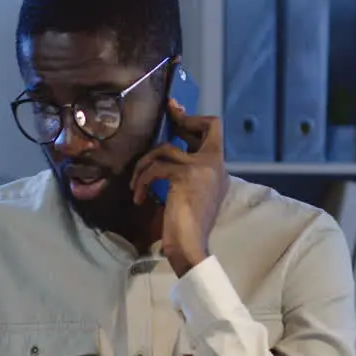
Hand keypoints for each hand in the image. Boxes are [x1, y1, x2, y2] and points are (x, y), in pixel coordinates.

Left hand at [131, 98, 228, 276]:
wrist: (190, 246)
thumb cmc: (186, 226)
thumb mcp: (189, 193)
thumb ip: (187, 171)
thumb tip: (167, 154)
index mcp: (218, 169)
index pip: (214, 132)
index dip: (194, 120)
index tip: (176, 112)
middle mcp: (216, 165)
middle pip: (208, 126)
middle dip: (181, 117)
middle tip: (167, 109)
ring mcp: (202, 168)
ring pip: (167, 148)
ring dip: (145, 165)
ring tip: (136, 185)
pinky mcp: (185, 175)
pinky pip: (156, 167)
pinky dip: (142, 181)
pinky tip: (140, 197)